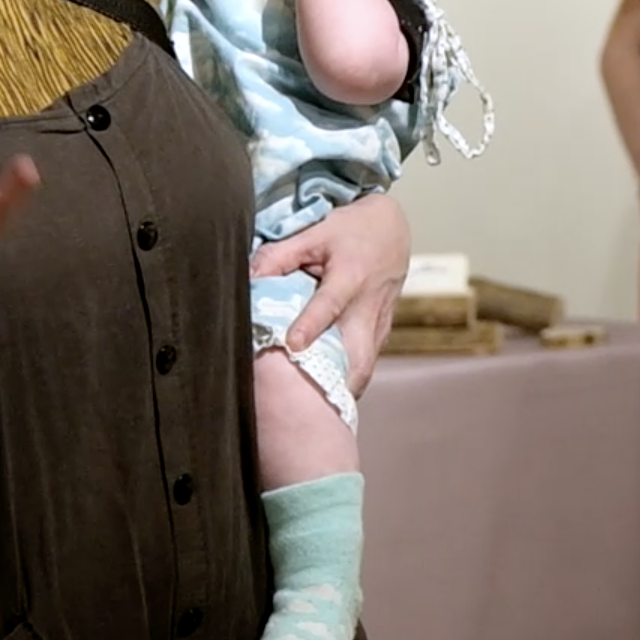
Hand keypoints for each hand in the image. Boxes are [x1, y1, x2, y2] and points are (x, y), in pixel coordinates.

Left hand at [252, 192, 410, 393]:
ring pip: (364, 365)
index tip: (292, 346)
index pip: (329, 305)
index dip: (311, 326)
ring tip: (315, 409)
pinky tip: (326, 390)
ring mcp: (379, 322)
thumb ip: (280, 256)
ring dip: (342, 386)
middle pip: (359, 355)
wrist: (391, 230)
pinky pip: (366, 361)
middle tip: (311, 406)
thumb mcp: (315, 232)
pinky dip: (349, 378)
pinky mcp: (382, 332)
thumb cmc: (350, 230)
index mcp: (350, 277)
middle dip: (338, 383)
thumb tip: (248, 279)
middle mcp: (368, 305)